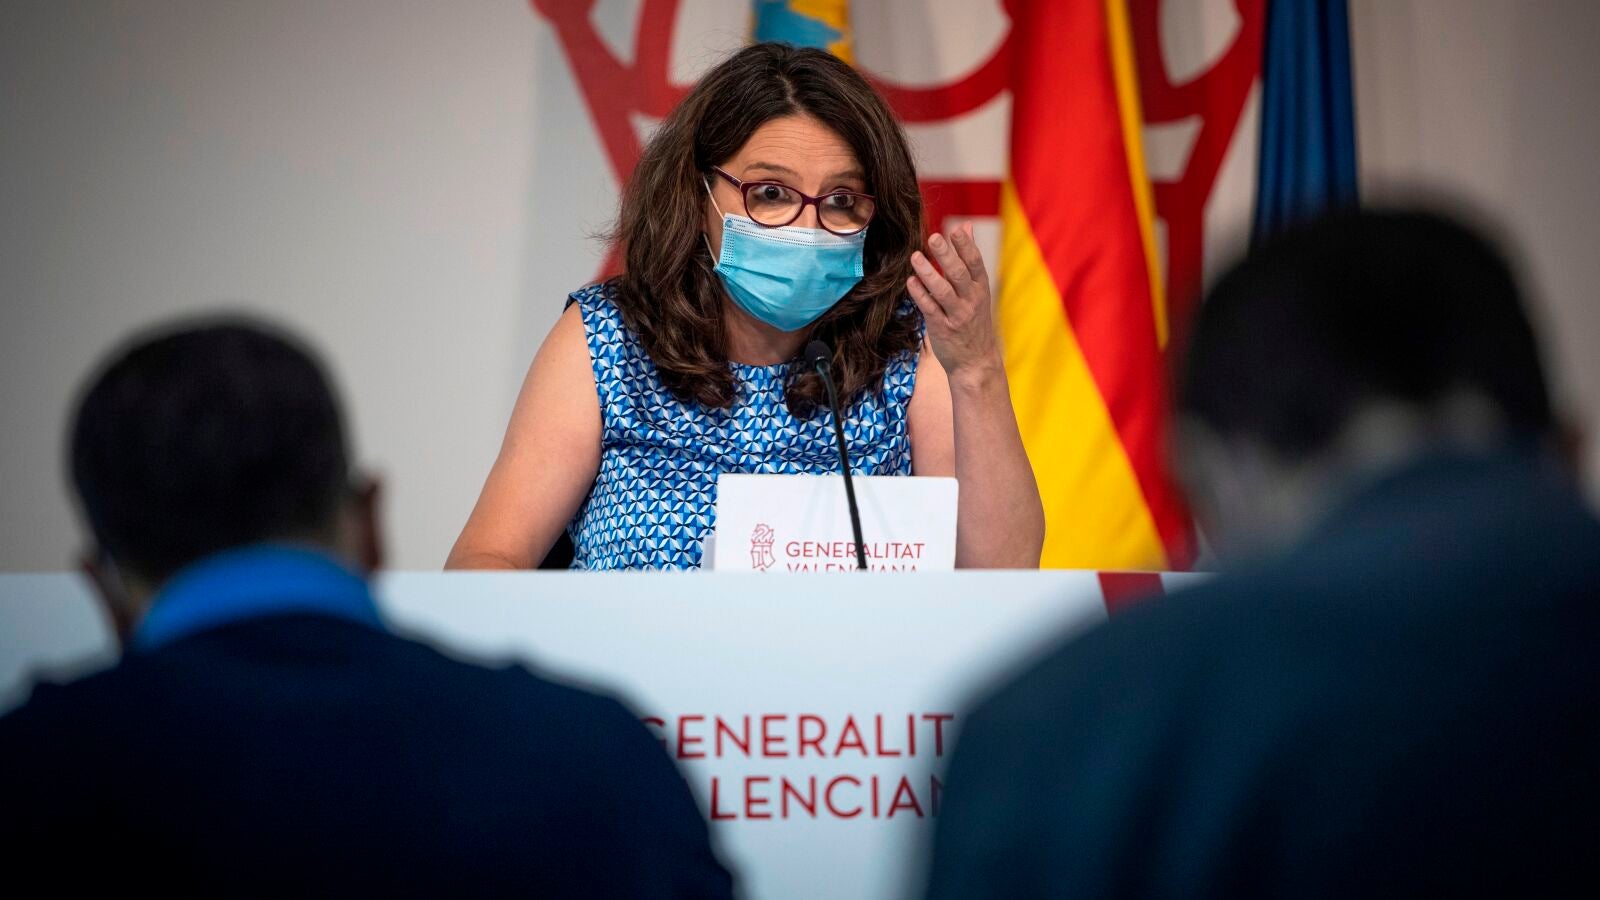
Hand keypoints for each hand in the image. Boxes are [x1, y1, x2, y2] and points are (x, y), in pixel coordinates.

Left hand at [906, 224, 1001, 380]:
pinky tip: (910, 282)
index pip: (975, 264)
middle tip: (933, 238)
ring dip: (928, 273)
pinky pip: (930, 309)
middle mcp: (971, 301)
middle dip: (947, 256)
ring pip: (943, 291)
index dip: (966, 247)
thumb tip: (966, 225)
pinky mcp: (942, 328)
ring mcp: (957, 315)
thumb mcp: (978, 290)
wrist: (976, 362)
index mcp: (981, 289)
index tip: (955, 230)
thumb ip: (969, 258)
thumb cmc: (974, 321)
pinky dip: (920, 295)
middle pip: (959, 275)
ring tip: (915, 257)